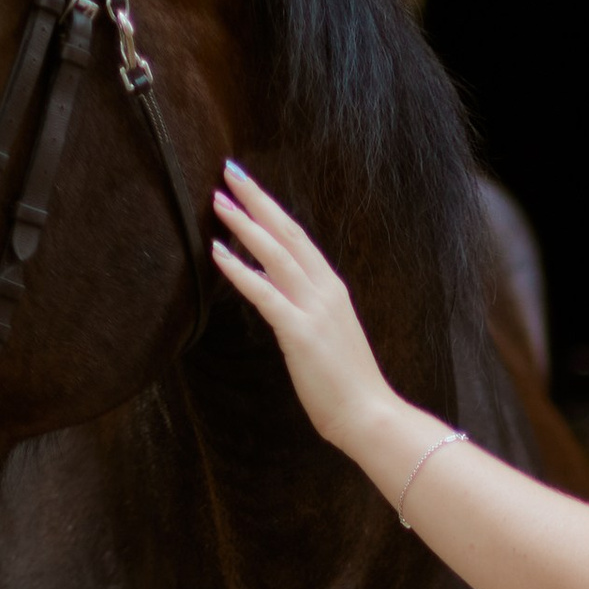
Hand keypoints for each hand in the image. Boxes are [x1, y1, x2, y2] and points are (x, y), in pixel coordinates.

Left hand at [212, 164, 395, 454]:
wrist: (370, 415)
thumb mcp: (327, 338)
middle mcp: (325, 290)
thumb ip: (307, 314)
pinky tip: (218, 254)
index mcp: (332, 290)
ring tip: (218, 202)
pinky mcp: (301, 332)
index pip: (298, 238)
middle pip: (287, 233)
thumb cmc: (348, 386)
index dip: (271, 210)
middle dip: (257, 201)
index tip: (248, 187)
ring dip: (245, 225)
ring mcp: (314, 309)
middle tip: (229, 173)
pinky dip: (240, 270)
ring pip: (276, 254)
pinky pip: (265, 293)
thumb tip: (281, 303)